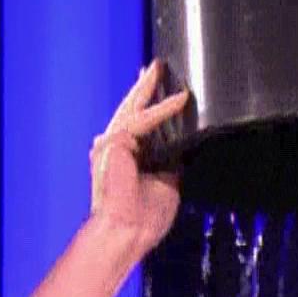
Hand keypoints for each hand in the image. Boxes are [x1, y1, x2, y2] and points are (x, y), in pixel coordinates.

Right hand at [89, 61, 189, 252]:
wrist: (129, 230)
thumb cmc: (145, 216)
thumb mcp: (167, 182)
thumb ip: (170, 161)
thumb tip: (186, 145)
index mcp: (125, 157)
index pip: (137, 125)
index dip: (149, 106)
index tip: (159, 88)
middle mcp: (114, 147)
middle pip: (130, 110)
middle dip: (143, 87)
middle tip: (154, 66)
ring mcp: (111, 144)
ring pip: (133, 110)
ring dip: (149, 88)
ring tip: (160, 69)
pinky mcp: (114, 144)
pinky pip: (142, 121)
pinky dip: (162, 110)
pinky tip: (179, 99)